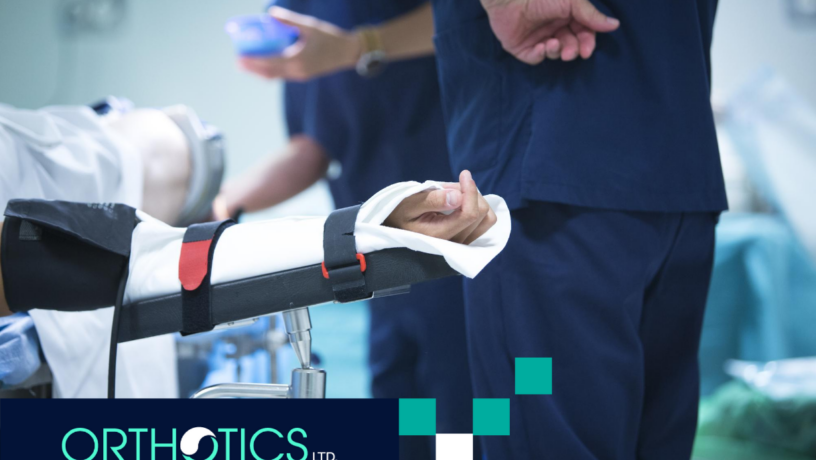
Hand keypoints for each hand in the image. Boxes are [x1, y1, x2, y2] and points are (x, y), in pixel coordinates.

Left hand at [238, 7, 360, 80]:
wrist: (348, 53)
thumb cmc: (330, 37)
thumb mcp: (309, 25)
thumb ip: (289, 20)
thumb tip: (270, 13)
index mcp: (298, 59)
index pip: (270, 62)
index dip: (253, 61)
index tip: (240, 57)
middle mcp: (298, 70)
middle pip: (269, 72)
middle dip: (253, 68)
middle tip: (238, 62)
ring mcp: (300, 75)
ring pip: (275, 75)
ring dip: (260, 70)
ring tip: (246, 65)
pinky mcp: (303, 75)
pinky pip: (282, 74)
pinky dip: (270, 70)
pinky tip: (263, 66)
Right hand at [385, 171, 497, 244]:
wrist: (395, 227)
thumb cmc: (399, 213)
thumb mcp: (410, 203)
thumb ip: (434, 200)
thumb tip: (458, 196)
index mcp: (440, 236)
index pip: (470, 214)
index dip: (471, 190)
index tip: (464, 174)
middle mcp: (454, 244)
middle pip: (481, 213)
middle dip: (470, 193)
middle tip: (452, 185)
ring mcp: (462, 244)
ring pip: (487, 218)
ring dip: (475, 199)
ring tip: (456, 193)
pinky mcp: (466, 241)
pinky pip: (484, 222)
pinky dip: (476, 206)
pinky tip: (461, 201)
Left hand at [481, 0, 618, 63]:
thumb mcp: (572, 2)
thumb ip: (591, 16)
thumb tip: (615, 25)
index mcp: (567, 16)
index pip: (583, 33)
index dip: (587, 43)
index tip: (587, 51)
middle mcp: (554, 28)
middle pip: (570, 45)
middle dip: (572, 51)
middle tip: (570, 53)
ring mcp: (538, 38)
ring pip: (554, 53)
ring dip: (557, 51)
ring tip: (553, 44)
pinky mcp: (522, 48)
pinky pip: (535, 58)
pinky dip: (541, 55)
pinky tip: (542, 47)